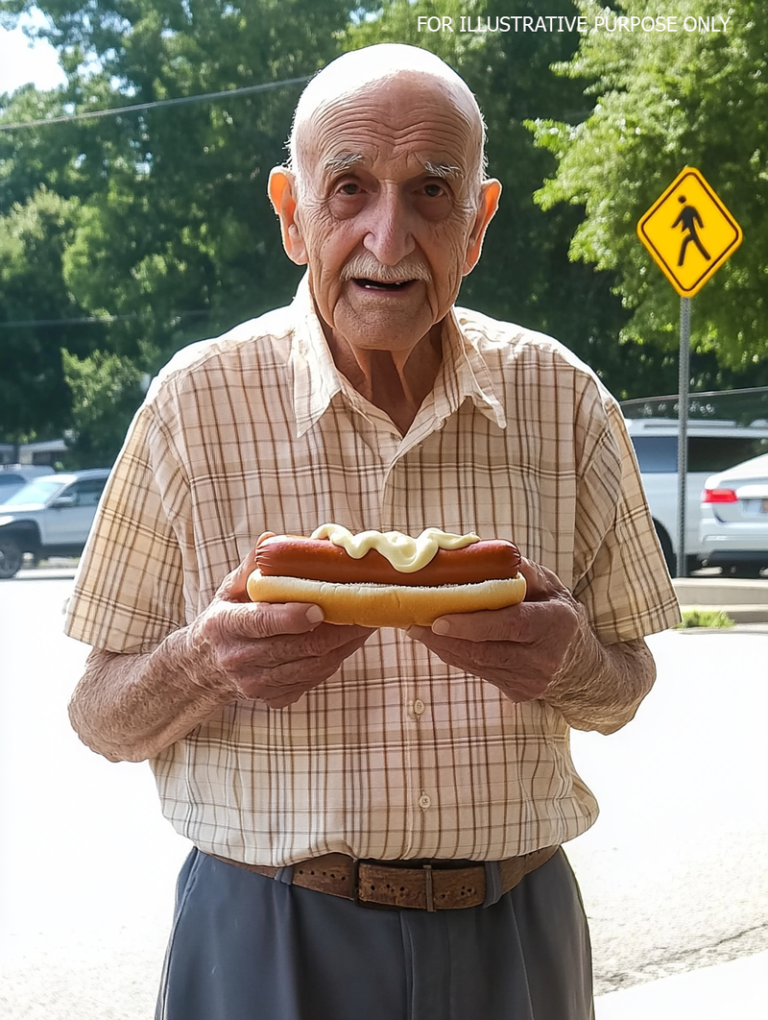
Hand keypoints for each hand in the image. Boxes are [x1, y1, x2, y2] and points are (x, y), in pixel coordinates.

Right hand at [187, 548, 373, 707]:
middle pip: (296, 647)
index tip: (320, 607)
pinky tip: (348, 642)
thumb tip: (272, 539)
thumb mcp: (229, 589)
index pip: (261, 623)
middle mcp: (239, 659)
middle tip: (364, 607)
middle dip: (337, 629)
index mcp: (225, 625)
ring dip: (344, 645)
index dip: (292, 617)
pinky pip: (313, 680)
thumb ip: (251, 566)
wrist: (204, 668)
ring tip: (366, 622)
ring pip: (311, 666)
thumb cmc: (225, 618)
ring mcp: (256, 684)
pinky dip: (334, 660)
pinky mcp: (273, 698)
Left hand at [406, 558, 583, 702]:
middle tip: (413, 619)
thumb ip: (521, 571)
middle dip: (443, 636)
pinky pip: (478, 672)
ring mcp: (531, 680)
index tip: (438, 618)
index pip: (509, 624)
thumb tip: (484, 553)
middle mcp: (544, 657)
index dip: (471, 624)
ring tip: (417, 626)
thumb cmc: (557, 613)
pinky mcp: (517, 693)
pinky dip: (455, 655)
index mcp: (555, 624)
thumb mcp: (550, 586)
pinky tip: (438, 640)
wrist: (580, 663)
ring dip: (443, 645)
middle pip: (484, 649)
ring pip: (476, 663)